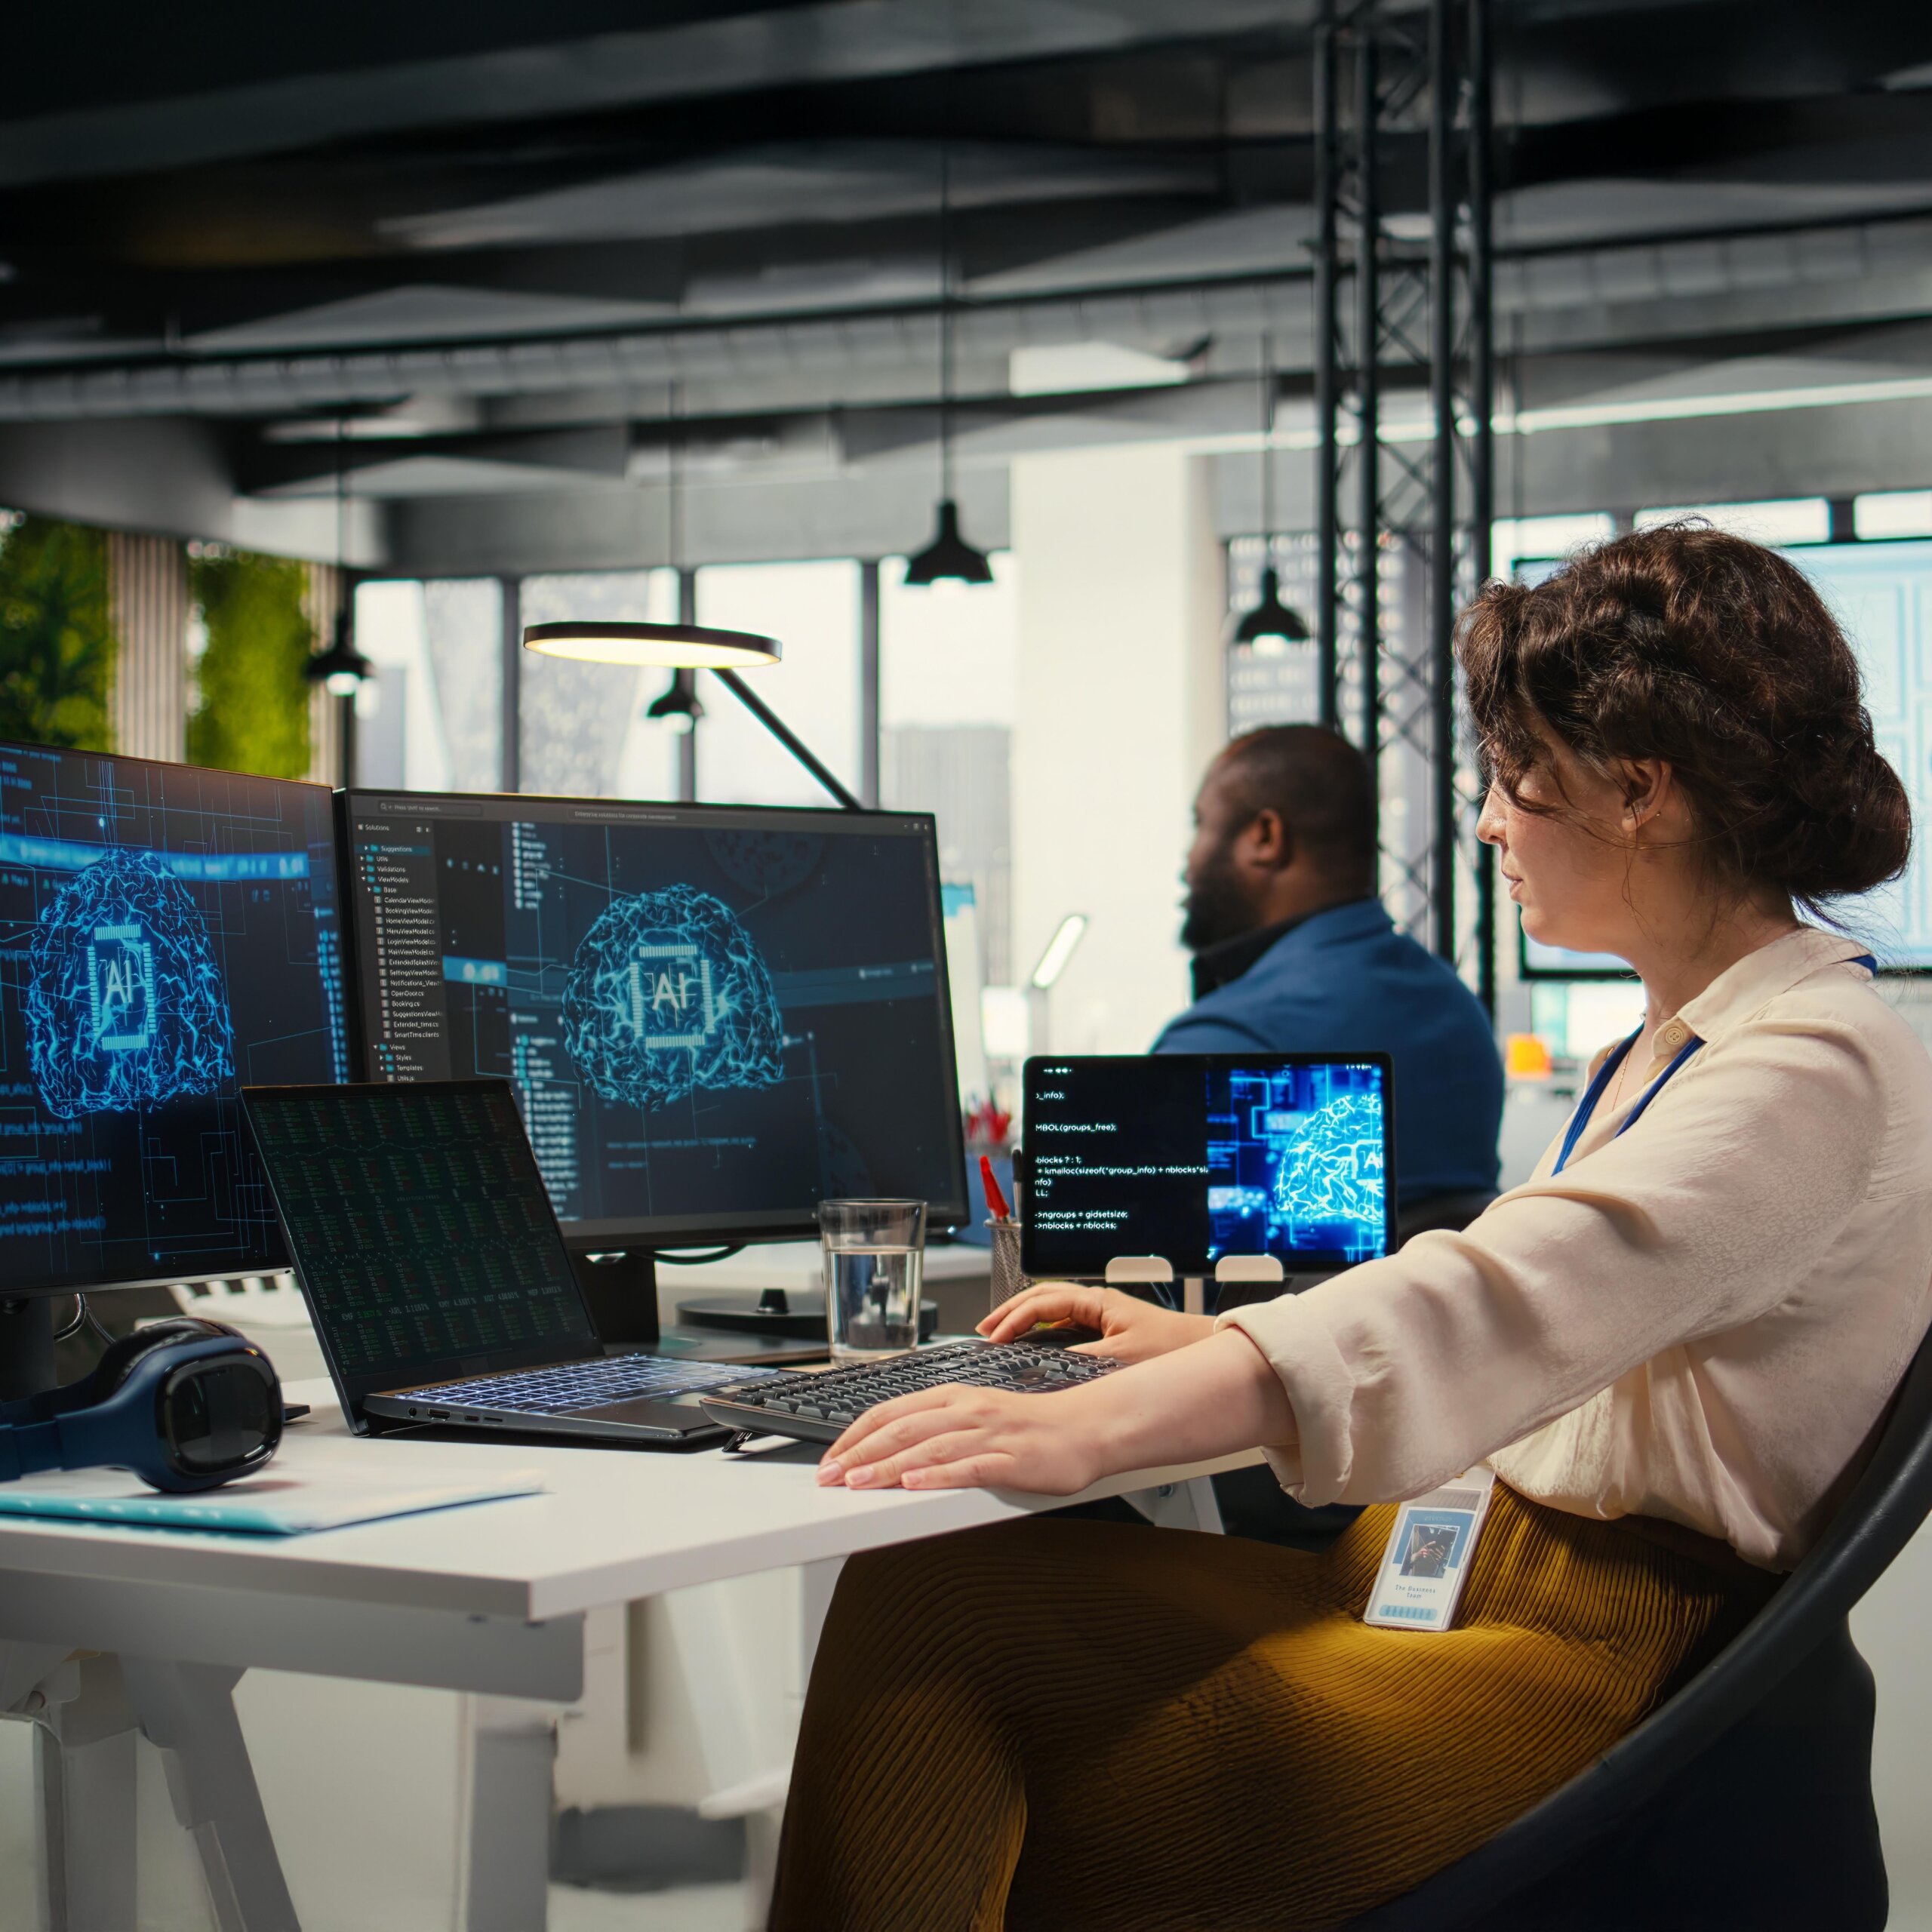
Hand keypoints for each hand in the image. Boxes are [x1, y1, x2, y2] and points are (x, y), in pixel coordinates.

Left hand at [817, 1329, 1297, 1494]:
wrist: (1087, 1429)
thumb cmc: (1031, 1429)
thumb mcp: (977, 1419)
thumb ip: (938, 1431)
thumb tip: (893, 1451)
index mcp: (954, 1397)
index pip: (891, 1412)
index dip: (855, 1435)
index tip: (830, 1458)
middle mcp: (966, 1409)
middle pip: (901, 1429)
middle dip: (858, 1454)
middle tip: (827, 1477)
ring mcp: (988, 1434)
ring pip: (927, 1448)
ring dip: (886, 1467)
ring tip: (855, 1484)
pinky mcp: (1010, 1458)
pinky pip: (968, 1466)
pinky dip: (938, 1476)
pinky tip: (914, 1486)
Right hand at [977, 1283, 1212, 1363]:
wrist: (1200, 1348)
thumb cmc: (1170, 1348)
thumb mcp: (1121, 1358)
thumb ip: (1082, 1360)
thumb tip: (1047, 1366)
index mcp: (1096, 1301)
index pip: (1043, 1302)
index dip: (1015, 1319)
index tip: (996, 1338)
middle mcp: (1095, 1303)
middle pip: (1041, 1299)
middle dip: (1009, 1312)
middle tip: (984, 1329)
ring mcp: (1097, 1315)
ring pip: (1050, 1310)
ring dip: (1023, 1320)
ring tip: (999, 1333)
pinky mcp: (1102, 1329)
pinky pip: (1062, 1324)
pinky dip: (1039, 1331)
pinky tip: (1029, 1344)